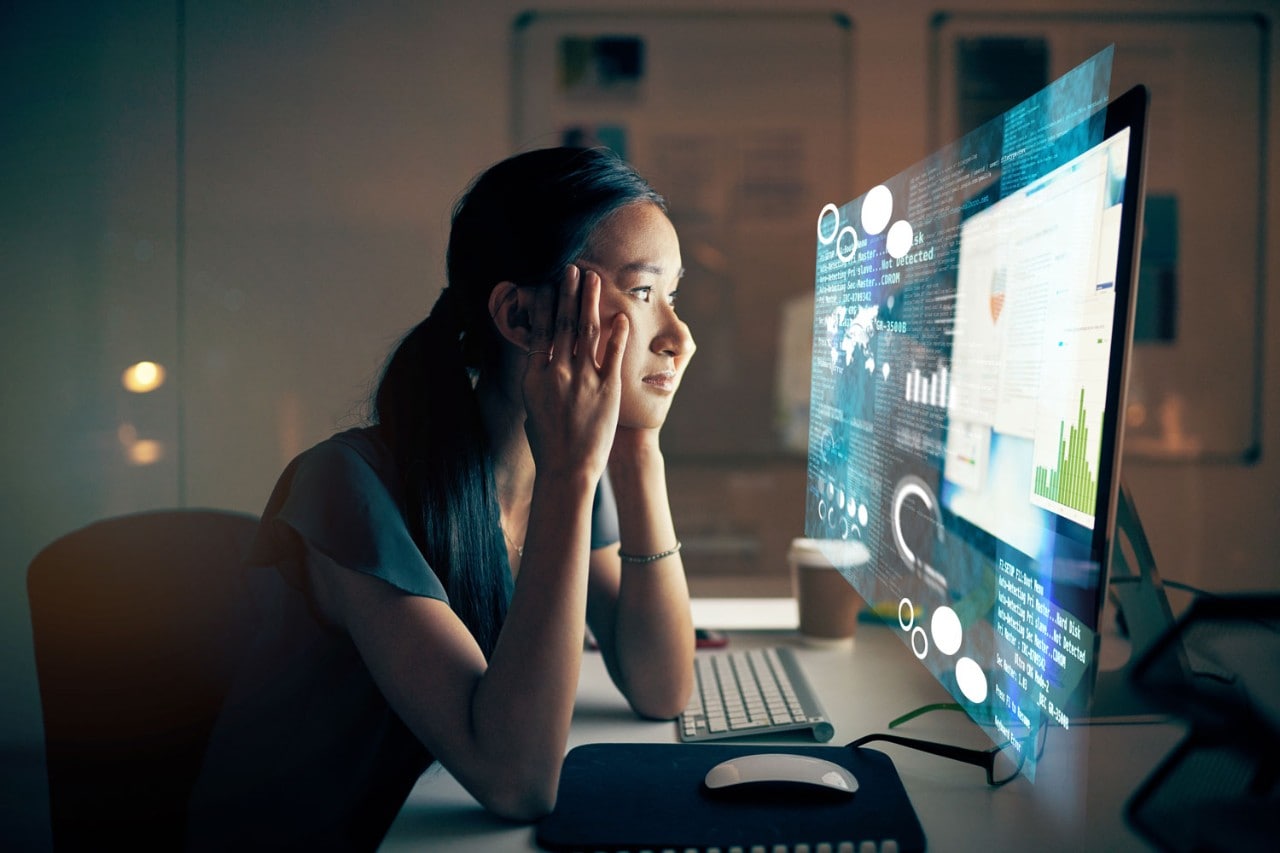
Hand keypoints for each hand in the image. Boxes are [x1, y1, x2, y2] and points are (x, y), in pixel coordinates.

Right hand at [523, 266, 629, 481]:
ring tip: (593, 279)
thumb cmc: (547, 441)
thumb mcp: (532, 405)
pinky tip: (620, 314)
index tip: (548, 283)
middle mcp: (557, 373)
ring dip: (590, 302)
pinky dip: (617, 333)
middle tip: (572, 269)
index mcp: (534, 376)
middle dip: (569, 293)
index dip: (546, 304)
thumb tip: (540, 355)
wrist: (568, 469)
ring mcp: (583, 380)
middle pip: (564, 324)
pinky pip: (613, 354)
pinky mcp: (607, 390)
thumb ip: (538, 377)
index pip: (540, 330)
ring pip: (586, 332)